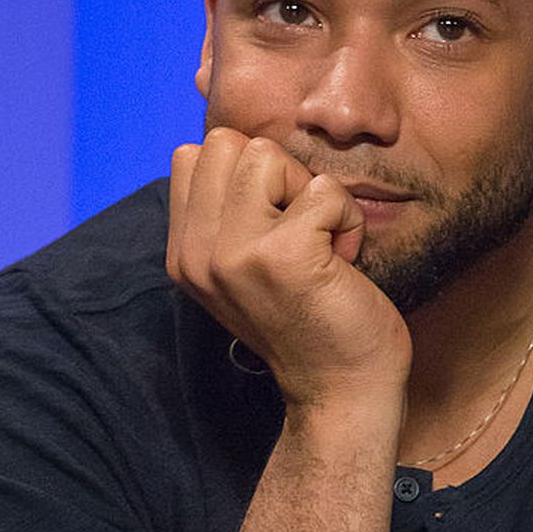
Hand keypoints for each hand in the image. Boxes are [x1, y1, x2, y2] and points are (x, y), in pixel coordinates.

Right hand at [166, 127, 411, 406]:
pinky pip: (325, 190)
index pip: (193, 154)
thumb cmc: (311, 316)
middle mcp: (197, 253)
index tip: (274, 224)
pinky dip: (348, 219)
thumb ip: (228, 212)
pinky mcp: (282, 255)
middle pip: (226, 142)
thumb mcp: (247, 265)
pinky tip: (344, 262)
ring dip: (311, 192)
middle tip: (301, 229)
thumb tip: (238, 145)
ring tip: (320, 242)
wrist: (342, 389)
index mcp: (184, 252)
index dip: (247, 174)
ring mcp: (234, 254)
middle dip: (277, 173)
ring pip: (267, 154)